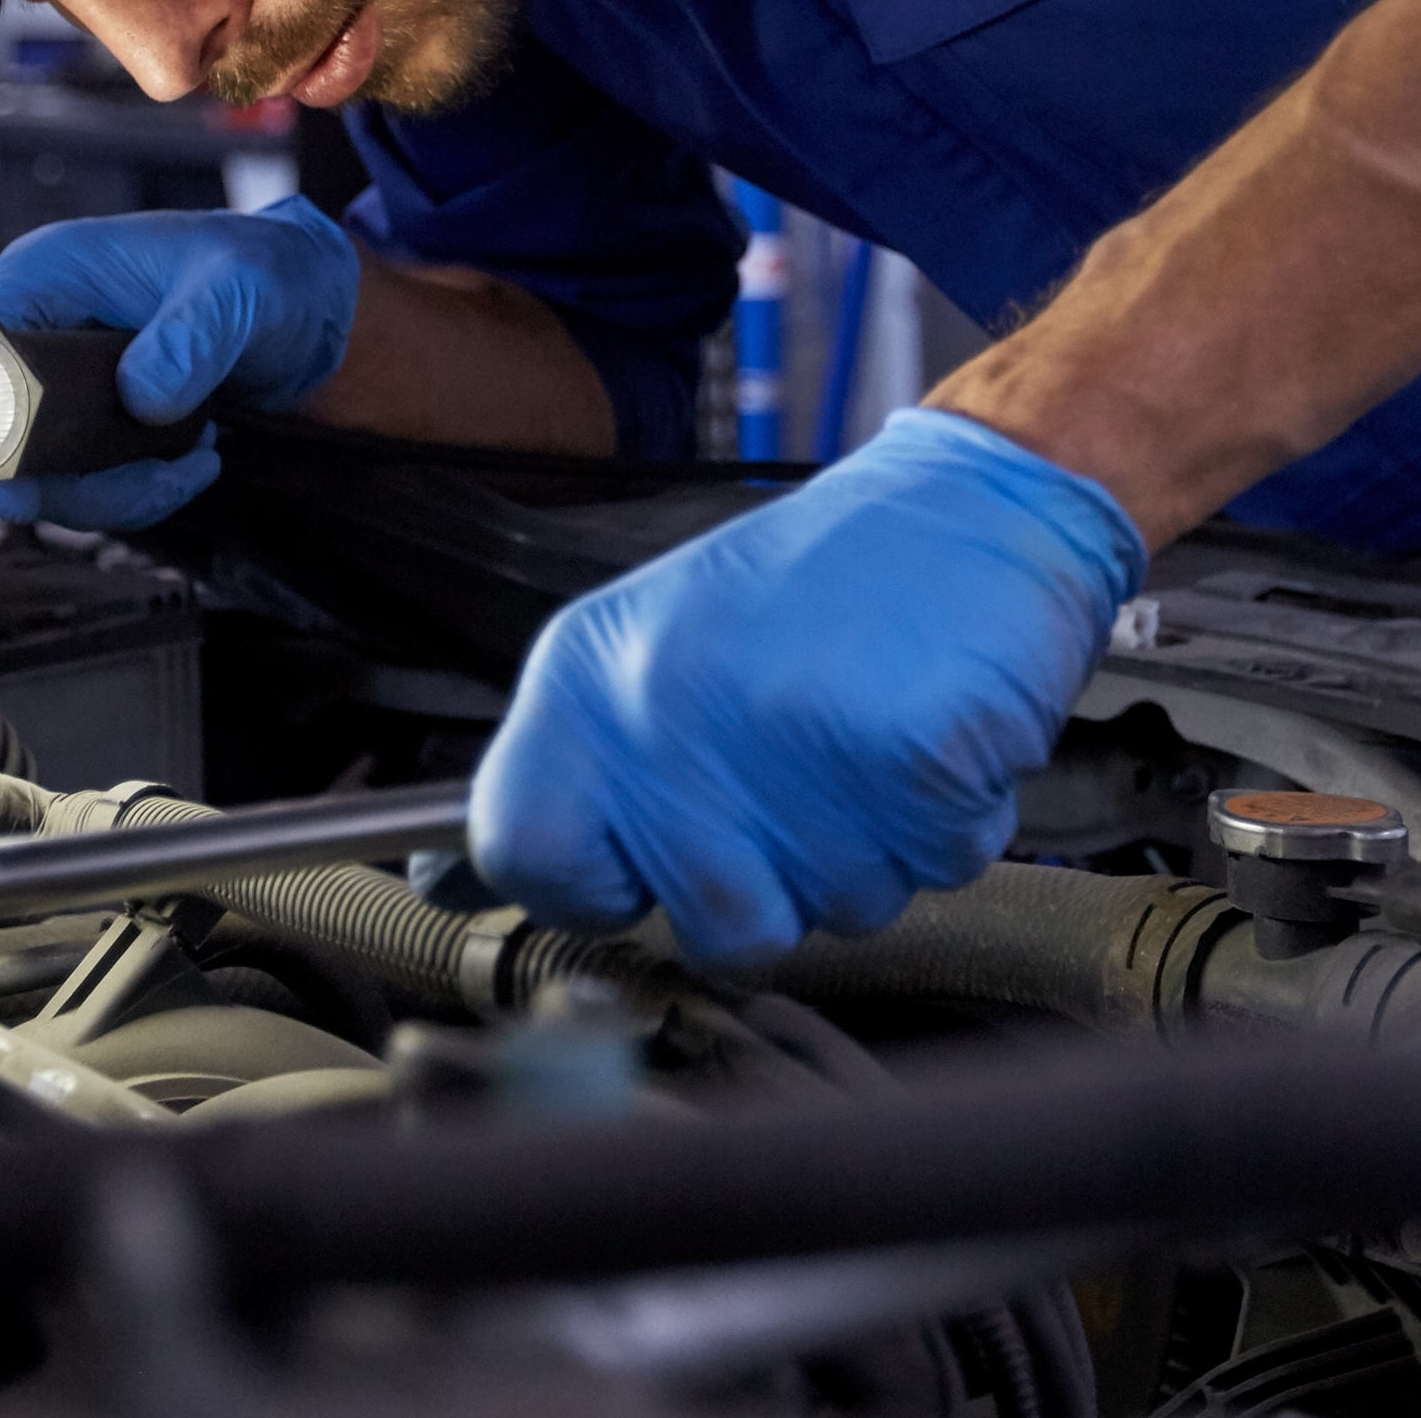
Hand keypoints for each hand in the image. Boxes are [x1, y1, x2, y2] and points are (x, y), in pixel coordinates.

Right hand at [0, 196, 358, 530]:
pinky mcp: (95, 419)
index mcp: (47, 276)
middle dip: (70, 480)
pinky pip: (86, 482)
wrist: (308, 300)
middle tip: (149, 480)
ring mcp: (65, 380)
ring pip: (43, 474)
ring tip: (194, 462)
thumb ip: (192, 338)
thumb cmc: (265, 267)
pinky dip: (136, 492)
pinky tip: (194, 463)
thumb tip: (142, 397)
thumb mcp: (238, 290)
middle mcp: (43, 329)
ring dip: (115, 493)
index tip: (29, 479)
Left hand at [471, 408, 1145, 966]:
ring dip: (874, 848)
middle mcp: (672, 705)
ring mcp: (791, 736)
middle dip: (780, 879)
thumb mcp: (654, 648)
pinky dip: (954, 820)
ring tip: (870, 736)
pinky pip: (937, 868)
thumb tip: (443, 882)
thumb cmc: (824, 583)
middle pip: (712, 923)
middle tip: (806, 773)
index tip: (638, 863)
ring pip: (837, 911)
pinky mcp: (909, 756)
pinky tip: (932, 732)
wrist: (978, 497)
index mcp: (592, 673)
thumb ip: (566, 770)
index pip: (521, 850)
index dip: (587, 885)